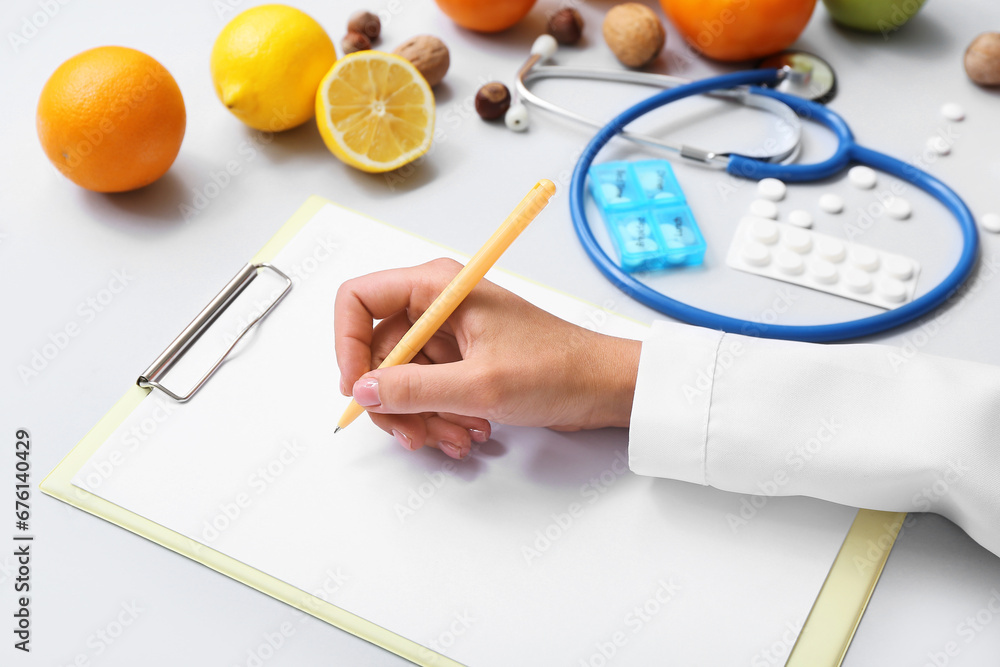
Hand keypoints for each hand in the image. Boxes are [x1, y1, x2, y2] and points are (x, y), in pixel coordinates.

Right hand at [334, 259, 640, 458]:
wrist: (604, 387)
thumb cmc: (559, 368)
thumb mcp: (480, 384)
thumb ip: (415, 388)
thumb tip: (364, 391)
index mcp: (439, 287)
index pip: (359, 299)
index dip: (347, 344)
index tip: (358, 388)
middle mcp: (439, 305)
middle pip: (378, 350)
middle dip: (394, 399)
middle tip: (413, 434)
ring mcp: (450, 335)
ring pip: (402, 378)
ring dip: (422, 415)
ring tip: (458, 435)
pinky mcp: (462, 360)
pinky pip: (428, 390)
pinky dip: (440, 416)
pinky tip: (467, 431)